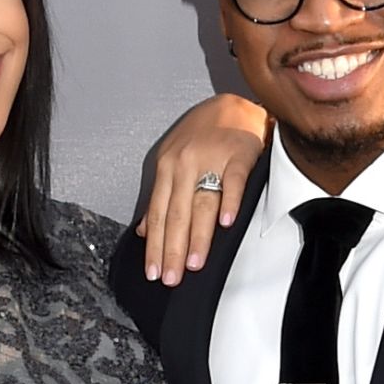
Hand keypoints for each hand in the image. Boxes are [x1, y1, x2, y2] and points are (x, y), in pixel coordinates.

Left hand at [139, 93, 267, 285]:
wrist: (234, 105)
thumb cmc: (204, 136)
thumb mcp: (174, 160)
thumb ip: (161, 196)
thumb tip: (143, 231)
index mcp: (167, 167)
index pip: (157, 213)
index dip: (155, 245)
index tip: (154, 272)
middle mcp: (184, 162)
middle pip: (176, 213)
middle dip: (173, 249)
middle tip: (171, 278)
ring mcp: (212, 157)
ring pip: (202, 202)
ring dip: (198, 236)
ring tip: (195, 264)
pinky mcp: (240, 153)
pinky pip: (233, 180)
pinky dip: (230, 202)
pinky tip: (227, 224)